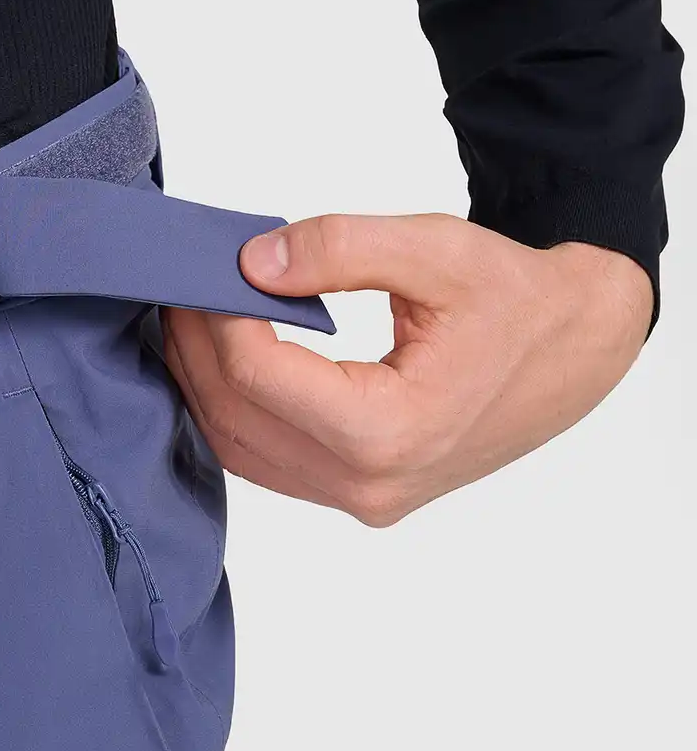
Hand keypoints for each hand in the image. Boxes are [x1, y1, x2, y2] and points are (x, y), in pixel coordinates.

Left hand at [162, 214, 653, 525]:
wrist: (573, 352)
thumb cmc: (516, 300)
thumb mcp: (437, 249)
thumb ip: (340, 248)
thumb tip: (251, 263)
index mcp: (391, 432)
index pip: (258, 376)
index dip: (215, 315)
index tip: (201, 266)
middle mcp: (370, 486)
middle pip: (236, 417)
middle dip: (195, 346)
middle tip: (178, 284)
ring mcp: (362, 502)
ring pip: (240, 449)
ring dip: (202, 383)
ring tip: (192, 314)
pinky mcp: (358, 496)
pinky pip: (266, 461)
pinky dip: (233, 411)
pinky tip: (222, 359)